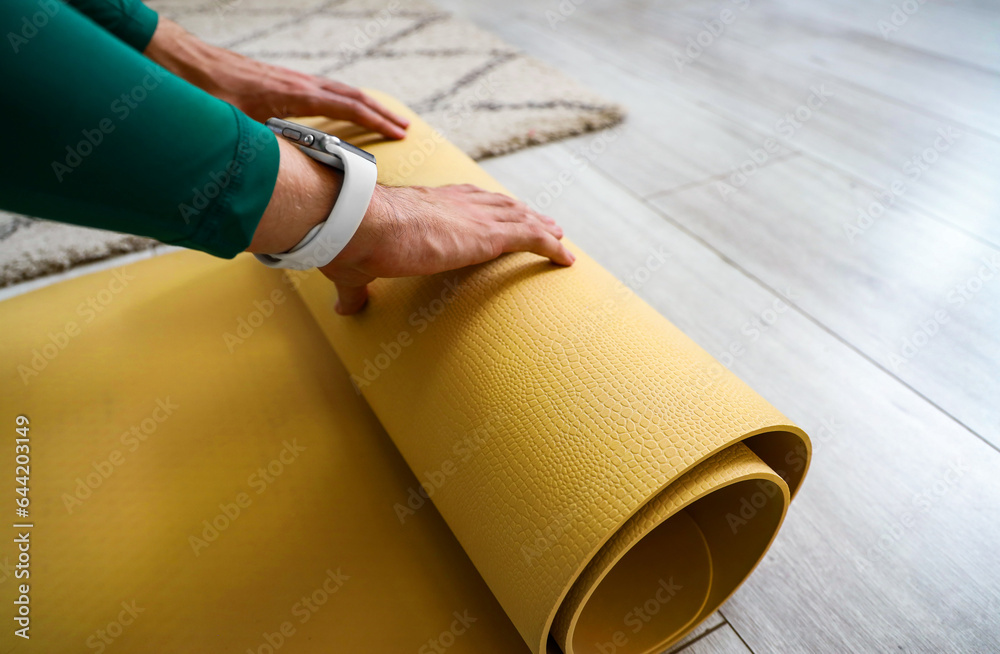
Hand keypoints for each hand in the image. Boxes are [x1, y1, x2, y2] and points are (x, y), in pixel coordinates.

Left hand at [144, 18, 408, 139]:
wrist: (180, 60)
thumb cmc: (203, 93)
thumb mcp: (233, 128)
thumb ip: (259, 150)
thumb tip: (277, 179)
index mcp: (292, 94)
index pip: (346, 106)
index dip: (375, 121)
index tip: (399, 134)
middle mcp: (297, 83)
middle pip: (352, 95)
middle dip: (381, 112)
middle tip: (406, 128)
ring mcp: (289, 79)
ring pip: (339, 90)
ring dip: (365, 104)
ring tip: (385, 118)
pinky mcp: (279, 81)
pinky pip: (322, 90)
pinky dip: (343, 100)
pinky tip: (343, 110)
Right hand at [320, 184, 575, 313]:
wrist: (362, 224)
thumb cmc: (353, 240)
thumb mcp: (355, 267)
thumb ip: (356, 289)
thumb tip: (344, 307)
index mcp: (426, 204)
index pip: (464, 200)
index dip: (483, 206)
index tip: (494, 212)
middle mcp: (455, 203)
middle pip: (499, 204)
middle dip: (520, 213)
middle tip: (539, 220)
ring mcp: (474, 217)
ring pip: (520, 218)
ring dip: (542, 227)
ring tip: (559, 236)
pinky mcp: (487, 235)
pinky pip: (532, 238)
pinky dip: (552, 247)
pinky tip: (566, 257)